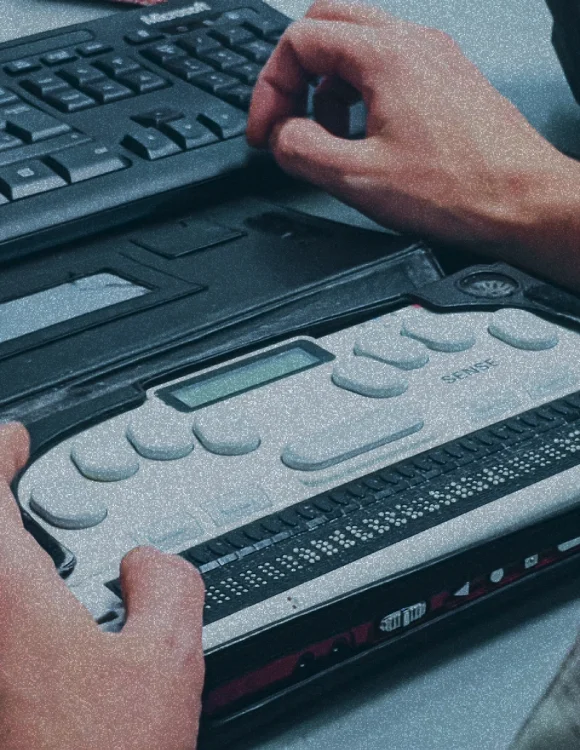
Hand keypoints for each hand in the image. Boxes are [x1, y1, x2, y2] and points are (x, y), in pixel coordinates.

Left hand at [0, 423, 204, 749]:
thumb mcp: (168, 662)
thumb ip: (168, 584)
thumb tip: (148, 565)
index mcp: (7, 598)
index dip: (0, 453)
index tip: (14, 441)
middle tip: (18, 489)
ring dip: (8, 562)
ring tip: (38, 560)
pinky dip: (12, 606)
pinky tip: (37, 630)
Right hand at [247, 0, 579, 288]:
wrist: (524, 202)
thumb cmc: (461, 190)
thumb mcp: (358, 179)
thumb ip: (302, 151)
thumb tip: (282, 137)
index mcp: (384, 55)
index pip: (299, 42)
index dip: (269, 89)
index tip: (266, 132)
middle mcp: (412, 43)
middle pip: (327, 25)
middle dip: (295, 74)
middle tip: (286, 119)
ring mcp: (434, 58)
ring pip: (359, 44)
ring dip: (328, 85)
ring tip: (328, 136)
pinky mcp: (447, 81)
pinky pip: (389, 67)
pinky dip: (361, 92)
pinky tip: (365, 136)